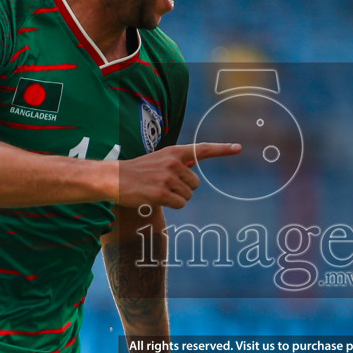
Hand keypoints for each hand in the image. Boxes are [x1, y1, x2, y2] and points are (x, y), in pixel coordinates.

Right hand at [113, 142, 239, 208]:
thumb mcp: (159, 159)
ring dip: (176, 197)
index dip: (222, 149)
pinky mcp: (161, 193)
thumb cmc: (138, 171)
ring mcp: (167, 178)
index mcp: (174, 152)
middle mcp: (173, 163)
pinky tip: (156, 198)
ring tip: (157, 190)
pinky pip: (180, 204)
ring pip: (188, 195)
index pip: (202, 149)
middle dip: (184, 188)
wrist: (114, 178)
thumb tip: (195, 160)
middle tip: (164, 185)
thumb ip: (179, 161)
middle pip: (195, 184)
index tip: (239, 148)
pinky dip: (171, 205)